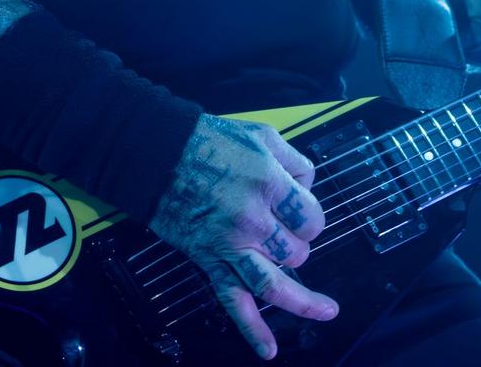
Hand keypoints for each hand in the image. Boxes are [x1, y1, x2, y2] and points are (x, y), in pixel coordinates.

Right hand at [149, 115, 337, 360]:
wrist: (154, 152)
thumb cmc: (205, 139)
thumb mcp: (259, 134)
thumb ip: (294, 161)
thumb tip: (308, 187)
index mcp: (269, 183)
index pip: (312, 217)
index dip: (309, 214)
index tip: (296, 206)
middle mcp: (254, 218)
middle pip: (298, 250)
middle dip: (296, 241)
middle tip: (279, 226)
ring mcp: (231, 243)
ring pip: (277, 283)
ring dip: (302, 298)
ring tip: (326, 309)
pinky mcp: (208, 258)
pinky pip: (232, 299)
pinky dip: (251, 328)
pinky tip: (269, 349)